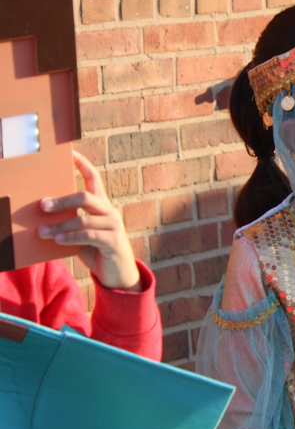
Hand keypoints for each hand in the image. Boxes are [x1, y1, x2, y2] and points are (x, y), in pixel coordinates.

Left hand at [38, 151, 140, 290]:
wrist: (118, 274)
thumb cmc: (97, 251)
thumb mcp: (82, 234)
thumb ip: (71, 223)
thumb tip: (44, 218)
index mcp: (102, 207)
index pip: (94, 179)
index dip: (83, 165)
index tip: (71, 153)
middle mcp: (109, 212)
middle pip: (85, 197)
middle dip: (61, 201)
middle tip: (42, 206)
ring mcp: (113, 226)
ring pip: (82, 219)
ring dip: (59, 226)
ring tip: (42, 232)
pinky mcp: (112, 241)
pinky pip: (88, 235)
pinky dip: (70, 237)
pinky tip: (58, 240)